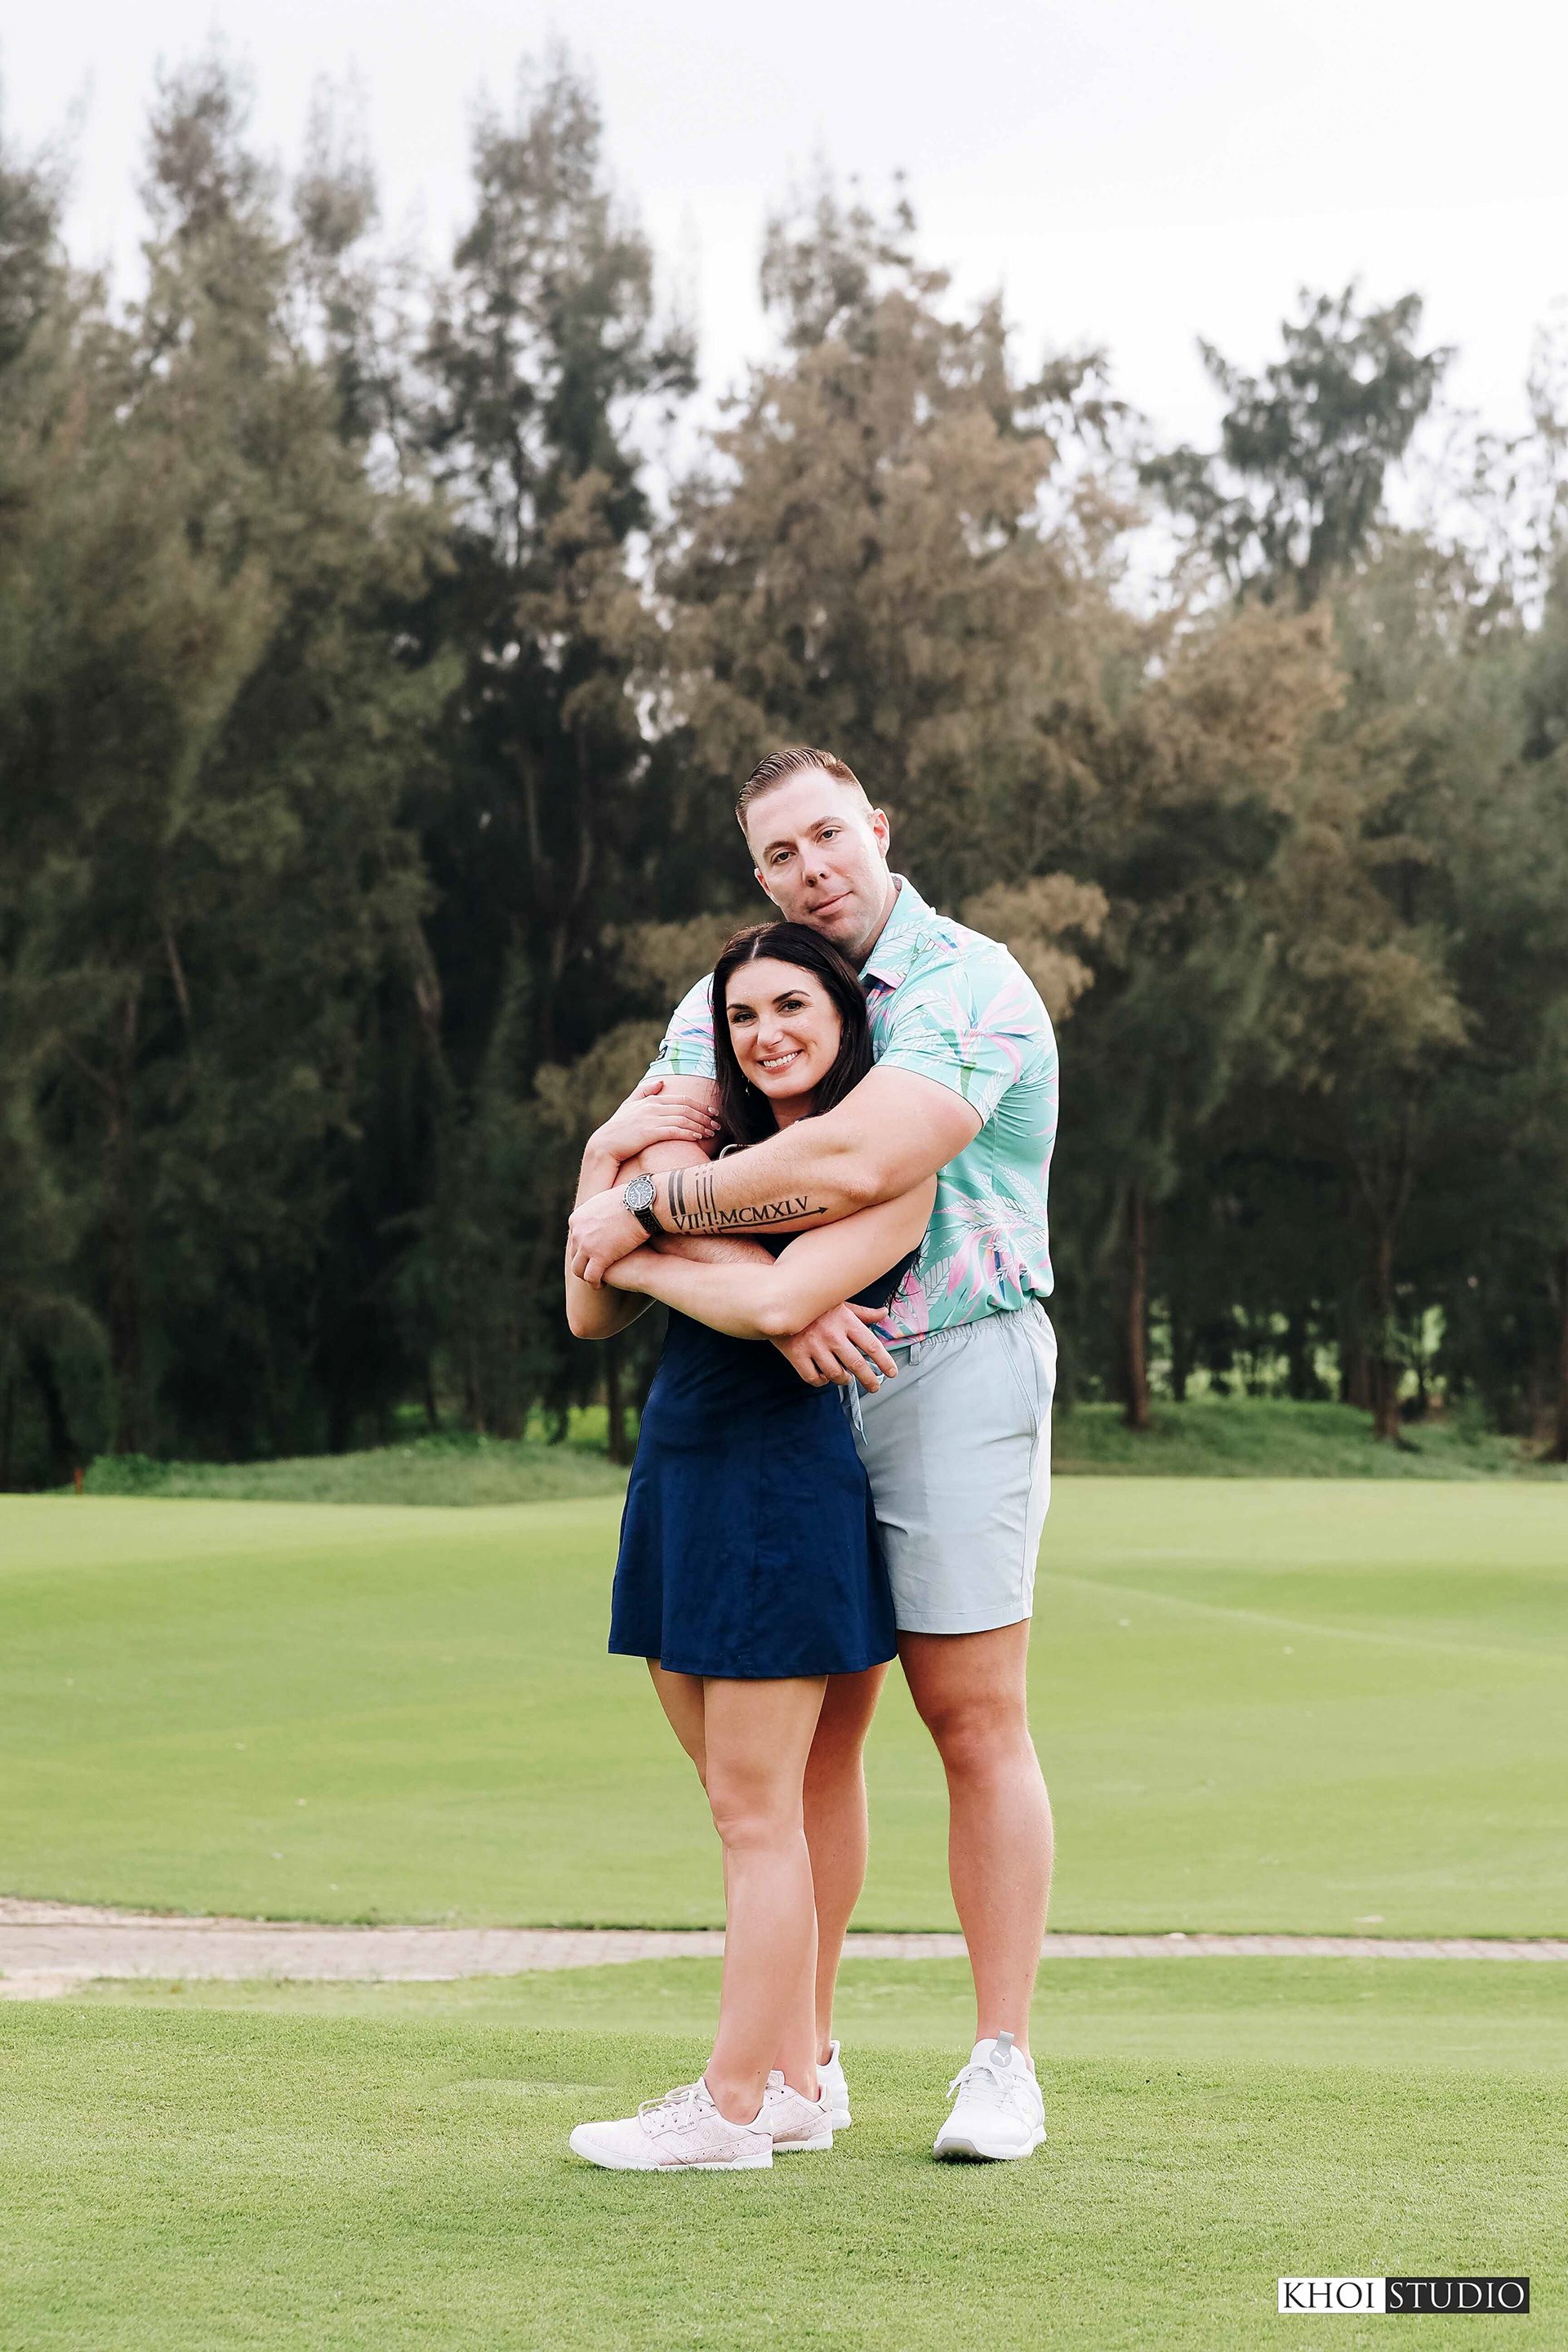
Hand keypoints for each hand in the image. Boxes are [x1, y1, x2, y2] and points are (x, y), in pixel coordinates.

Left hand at [568, 1189, 645, 1285]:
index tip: (593, 1255)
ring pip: (579, 1269)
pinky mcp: (598, 1257)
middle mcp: (577, 1233)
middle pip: (574, 1255)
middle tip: (594, 1270)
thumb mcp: (606, 1201)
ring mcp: (586, 1245)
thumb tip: (605, 1213)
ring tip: (597, 1281)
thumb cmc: (632, 1200)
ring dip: (587, 1276)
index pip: (575, 1240)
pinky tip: (601, 1286)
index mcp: (577, 1219)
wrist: (640, 1204)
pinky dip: (595, 1284)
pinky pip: (591, 1276)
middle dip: (583, 1264)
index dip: (583, 1250)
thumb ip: (600, 1211)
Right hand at [592, 1077, 717, 1165]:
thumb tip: (661, 1082)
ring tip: (711, 1133)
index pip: (682, 1100)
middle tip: (717, 1125)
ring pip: (683, 1119)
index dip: (700, 1106)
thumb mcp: (629, 1105)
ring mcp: (651, 1119)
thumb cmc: (618, 1127)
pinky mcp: (649, 1132)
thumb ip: (644, 1091)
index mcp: (651, 1099)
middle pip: (686, 1108)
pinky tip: (697, 1138)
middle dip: (705, 1116)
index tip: (712, 1112)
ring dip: (700, 1126)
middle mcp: (653, 1106)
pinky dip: (688, 1133)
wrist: (605, 1144)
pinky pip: (674, 1130)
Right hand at [771, 1302, 899, 1392]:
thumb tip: (882, 1314)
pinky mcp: (796, 1355)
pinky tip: (824, 1377)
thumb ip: (862, 1313)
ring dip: (843, 1379)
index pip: (871, 1345)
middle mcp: (832, 1335)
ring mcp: (813, 1346)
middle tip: (873, 1386)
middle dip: (869, 1379)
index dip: (884, 1362)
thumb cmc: (813, 1305)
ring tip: (845, 1377)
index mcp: (845, 1321)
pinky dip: (821, 1381)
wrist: (778, 1302)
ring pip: (835, 1374)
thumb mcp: (840, 1303)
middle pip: (856, 1364)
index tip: (891, 1372)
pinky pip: (813, 1377)